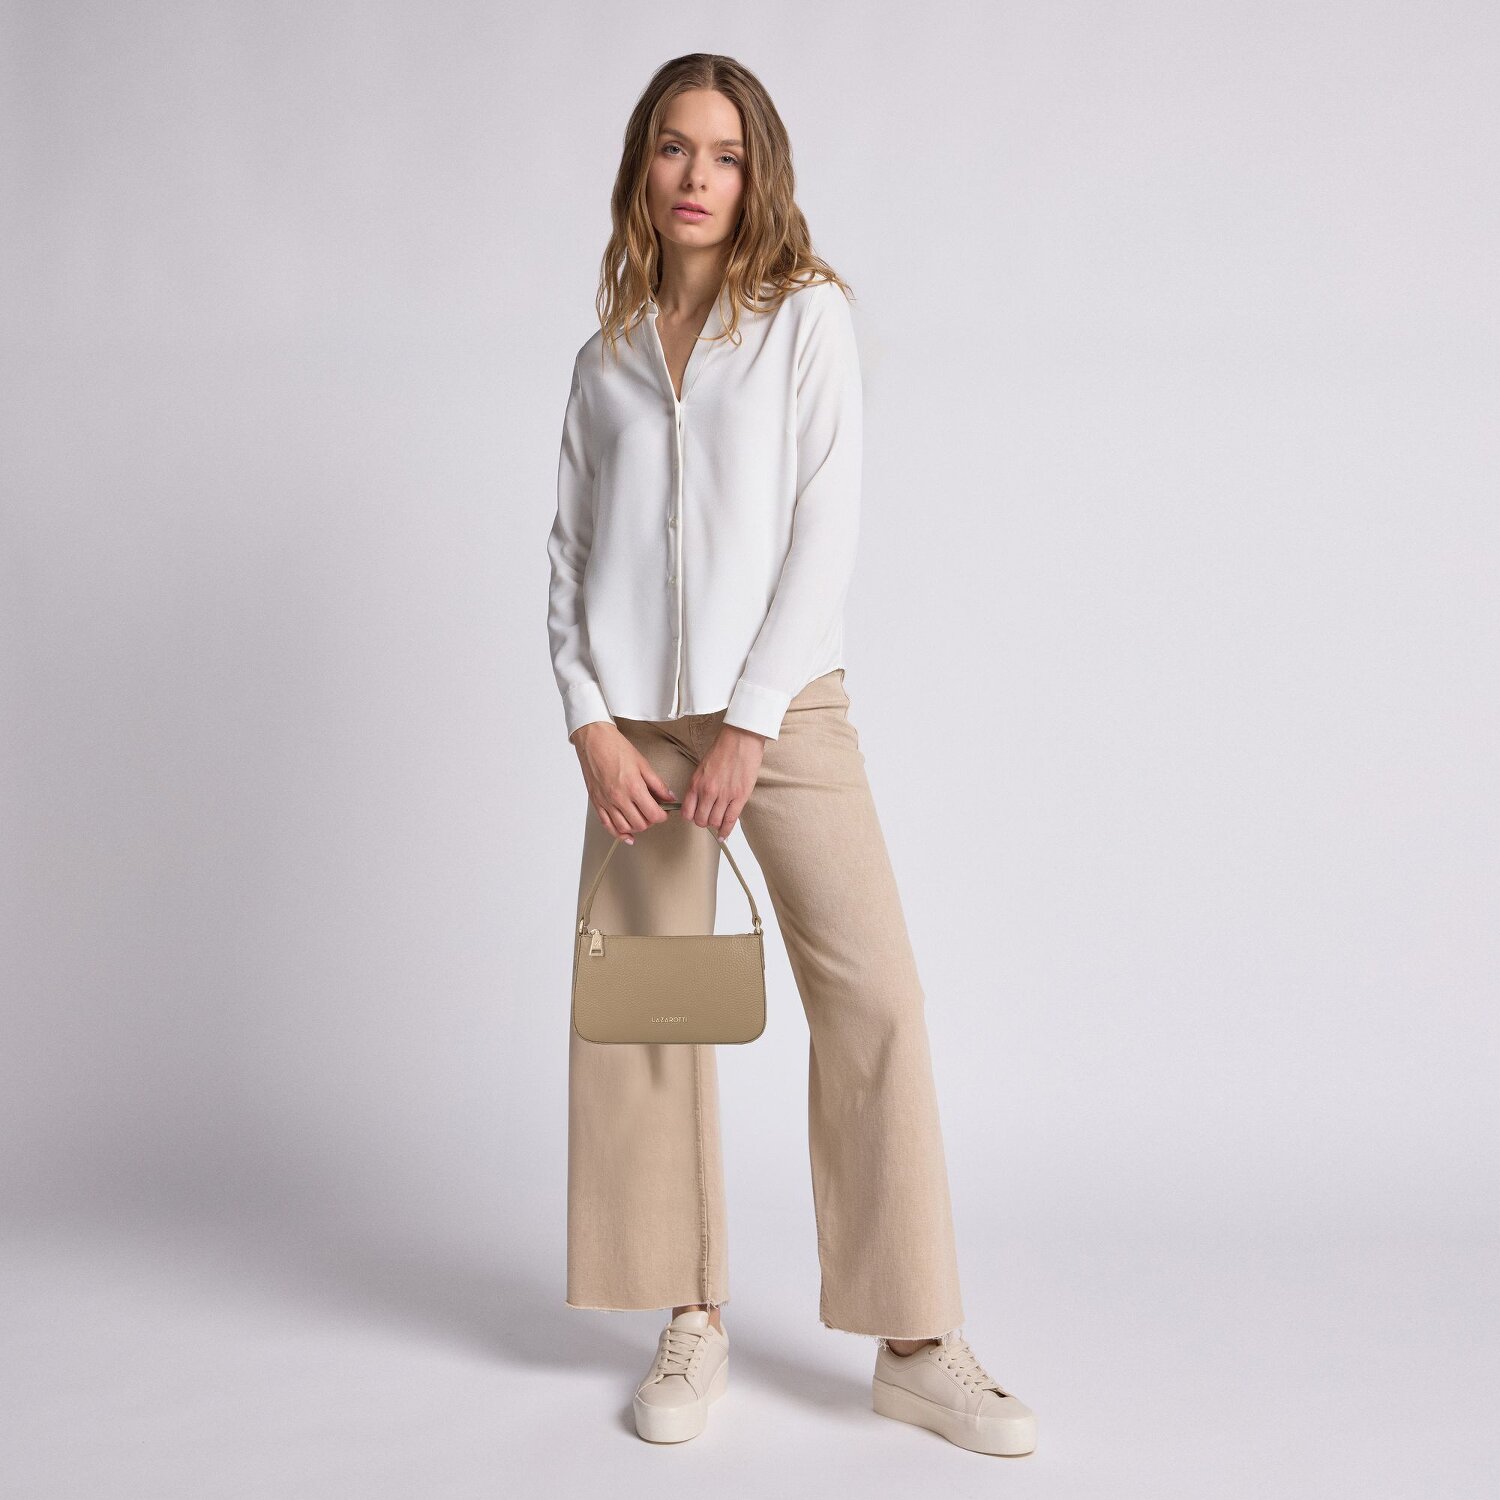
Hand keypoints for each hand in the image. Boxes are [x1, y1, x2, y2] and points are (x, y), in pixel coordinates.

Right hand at [570, 721, 676, 843]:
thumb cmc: (616, 748)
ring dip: (636, 827)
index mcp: (634, 787)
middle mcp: (619, 798)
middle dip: (650, 821)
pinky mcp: (597, 803)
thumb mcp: (643, 764)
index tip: (664, 812)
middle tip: (653, 812)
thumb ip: (658, 784)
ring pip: (624, 827)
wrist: (594, 741)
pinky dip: (618, 833)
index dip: (663, 816)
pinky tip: (626, 835)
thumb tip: (670, 797)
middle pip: (640, 824)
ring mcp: (606, 802)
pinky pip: (607, 825)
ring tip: (641, 819)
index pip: (653, 814)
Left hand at [680, 724, 766, 840]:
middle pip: (701, 820)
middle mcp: (708, 791)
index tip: (695, 816)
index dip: (691, 817)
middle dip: (704, 822)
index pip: (687, 812)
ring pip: (715, 822)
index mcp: (696, 783)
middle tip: (709, 818)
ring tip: (719, 821)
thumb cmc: (723, 749)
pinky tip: (723, 835)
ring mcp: (724, 795)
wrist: (741, 739)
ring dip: (716, 824)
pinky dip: (726, 831)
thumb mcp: (702, 767)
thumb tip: (698, 801)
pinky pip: (730, 820)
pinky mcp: (739, 797)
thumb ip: (699, 785)